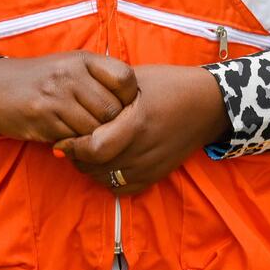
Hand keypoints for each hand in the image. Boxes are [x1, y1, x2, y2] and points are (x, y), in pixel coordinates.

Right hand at [0, 51, 137, 144]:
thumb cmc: (41, 78)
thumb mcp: (70, 65)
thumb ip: (99, 77)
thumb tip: (134, 100)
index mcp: (83, 59)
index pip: (125, 78)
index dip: (130, 97)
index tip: (124, 107)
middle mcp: (71, 75)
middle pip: (112, 110)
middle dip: (113, 125)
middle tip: (105, 130)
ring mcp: (56, 97)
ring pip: (95, 129)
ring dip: (94, 138)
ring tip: (86, 136)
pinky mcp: (42, 119)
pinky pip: (73, 139)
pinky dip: (76, 144)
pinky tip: (69, 138)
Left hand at [54, 64, 228, 195]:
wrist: (207, 105)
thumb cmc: (169, 84)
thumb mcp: (136, 80)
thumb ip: (107, 91)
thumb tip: (75, 100)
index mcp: (137, 123)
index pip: (95, 148)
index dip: (74, 147)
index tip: (62, 139)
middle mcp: (143, 150)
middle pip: (96, 167)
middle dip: (77, 157)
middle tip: (70, 143)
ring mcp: (150, 167)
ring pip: (105, 179)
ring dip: (90, 169)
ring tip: (85, 152)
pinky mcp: (155, 176)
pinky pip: (122, 189)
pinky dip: (108, 179)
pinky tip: (106, 162)